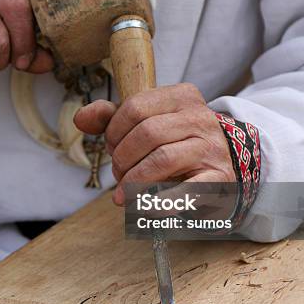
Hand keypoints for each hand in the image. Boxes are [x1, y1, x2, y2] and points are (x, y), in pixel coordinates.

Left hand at [74, 83, 235, 204]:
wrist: (223, 166)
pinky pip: (183, 192)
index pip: (135, 106)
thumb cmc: (177, 143)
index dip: (114, 131)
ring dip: (134, 181)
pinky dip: (156, 202)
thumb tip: (81, 119)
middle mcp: (201, 118)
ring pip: (162, 159)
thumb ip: (112, 117)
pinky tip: (143, 206)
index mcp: (182, 96)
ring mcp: (211, 149)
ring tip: (124, 193)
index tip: (112, 147)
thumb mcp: (147, 122)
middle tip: (118, 174)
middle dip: (122, 158)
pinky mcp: (218, 179)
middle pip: (146, 133)